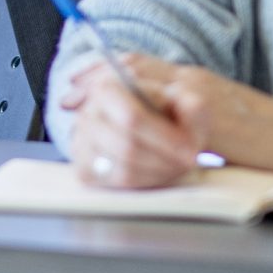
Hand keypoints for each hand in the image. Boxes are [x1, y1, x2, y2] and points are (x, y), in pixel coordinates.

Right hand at [56, 53, 204, 187]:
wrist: (146, 126)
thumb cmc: (166, 112)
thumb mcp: (184, 101)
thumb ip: (192, 102)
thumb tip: (192, 105)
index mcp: (107, 88)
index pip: (132, 117)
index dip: (165, 137)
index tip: (192, 150)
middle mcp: (87, 114)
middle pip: (128, 147)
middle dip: (165, 159)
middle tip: (190, 162)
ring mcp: (81, 142)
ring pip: (124, 168)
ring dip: (159, 172)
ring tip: (178, 166)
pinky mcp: (83, 168)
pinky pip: (116, 184)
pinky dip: (145, 182)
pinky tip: (160, 173)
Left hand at [57, 53, 272, 185]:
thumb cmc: (259, 131)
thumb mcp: (214, 113)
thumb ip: (182, 109)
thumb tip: (151, 116)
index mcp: (191, 78)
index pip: (138, 63)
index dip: (103, 70)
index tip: (77, 83)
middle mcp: (190, 79)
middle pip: (131, 66)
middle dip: (93, 79)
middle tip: (68, 95)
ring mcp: (197, 94)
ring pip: (139, 79)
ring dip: (104, 91)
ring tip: (80, 106)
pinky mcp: (205, 115)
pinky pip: (161, 106)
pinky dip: (133, 110)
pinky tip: (113, 122)